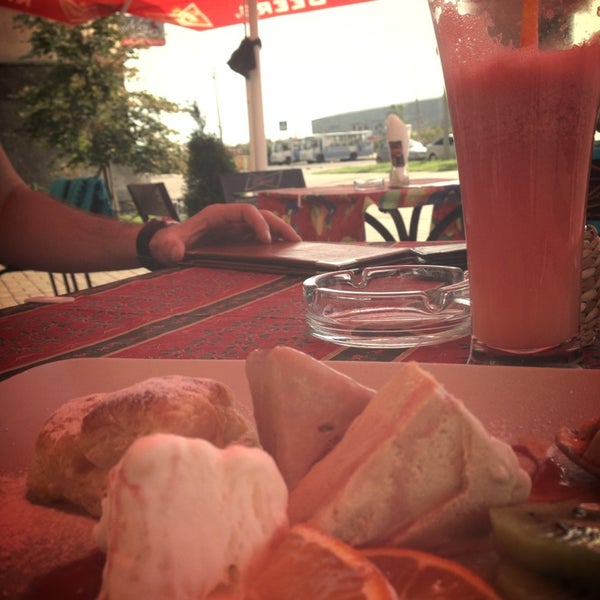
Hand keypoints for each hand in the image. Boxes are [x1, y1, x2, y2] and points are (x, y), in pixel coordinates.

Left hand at [149, 203, 301, 265]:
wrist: (167, 247)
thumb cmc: (167, 243)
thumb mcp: (166, 245)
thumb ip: (170, 247)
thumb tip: (176, 253)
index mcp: (217, 215)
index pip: (245, 211)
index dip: (257, 223)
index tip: (266, 240)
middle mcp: (231, 220)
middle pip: (261, 216)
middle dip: (279, 227)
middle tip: (295, 242)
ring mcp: (236, 231)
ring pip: (265, 227)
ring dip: (281, 234)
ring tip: (298, 248)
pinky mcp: (239, 242)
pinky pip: (261, 240)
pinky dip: (274, 245)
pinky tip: (286, 255)